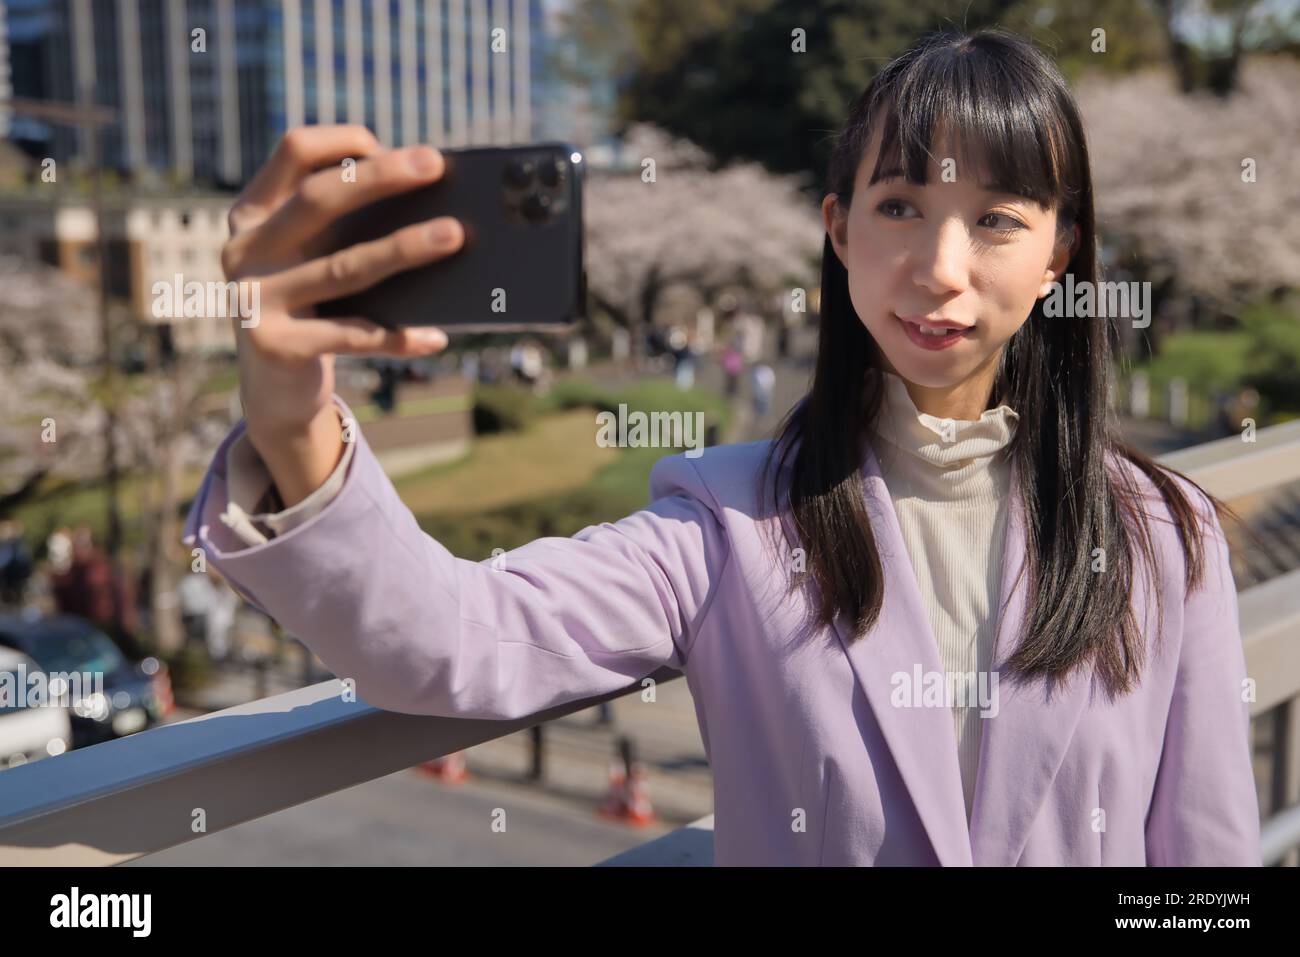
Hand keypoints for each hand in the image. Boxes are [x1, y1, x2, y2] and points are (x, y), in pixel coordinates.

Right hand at [219, 125, 464, 503]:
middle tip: (435, 165)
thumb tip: (427, 203)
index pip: (294, 151)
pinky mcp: (277, 347)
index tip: (394, 149)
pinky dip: (400, 336)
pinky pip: (354, 335)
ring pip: (344, 267)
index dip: (345, 142)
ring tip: (455, 236)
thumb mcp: (313, 261)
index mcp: (253, 215)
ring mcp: (254, 299)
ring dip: (404, 248)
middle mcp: (244, 250)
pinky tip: (436, 337)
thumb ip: (344, 229)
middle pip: (318, 198)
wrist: (273, 393)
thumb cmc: (311, 310)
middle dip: (381, 177)